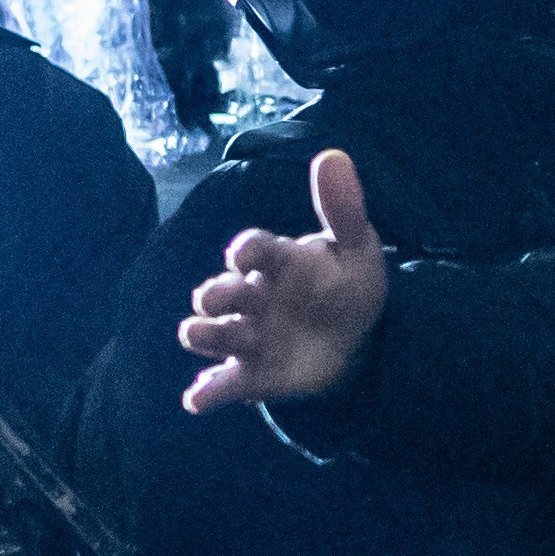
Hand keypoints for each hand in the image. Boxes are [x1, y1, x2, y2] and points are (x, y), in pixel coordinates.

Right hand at [179, 147, 386, 416]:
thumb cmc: (347, 285)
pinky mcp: (252, 373)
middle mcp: (252, 296)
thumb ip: (342, 208)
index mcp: (276, 261)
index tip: (244, 255)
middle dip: (215, 294)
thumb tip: (334, 155)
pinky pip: (223, 384)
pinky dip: (207, 392)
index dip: (246, 251)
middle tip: (214, 298)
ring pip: (213, 334)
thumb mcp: (356, 246)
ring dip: (205, 334)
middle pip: (221, 293)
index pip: (254, 249)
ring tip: (203, 335)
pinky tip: (197, 399)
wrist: (357, 340)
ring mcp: (249, 335)